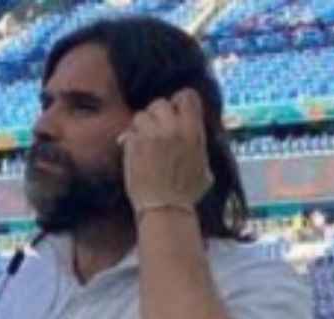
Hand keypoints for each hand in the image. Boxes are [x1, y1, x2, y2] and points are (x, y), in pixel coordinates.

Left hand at [119, 88, 213, 215]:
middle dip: (158, 115)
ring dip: (143, 126)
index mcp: (192, 130)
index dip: (180, 102)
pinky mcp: (132, 145)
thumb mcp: (204, 165)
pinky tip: (136, 151)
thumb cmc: (187, 192)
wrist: (164, 208)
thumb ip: (198, 143)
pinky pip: (129, 132)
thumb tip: (194, 133)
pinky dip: (131, 140)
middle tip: (159, 130)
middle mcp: (171, 128)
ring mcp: (149, 136)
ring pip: (141, 116)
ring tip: (146, 141)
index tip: (177, 112)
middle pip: (160, 103)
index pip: (186, 95)